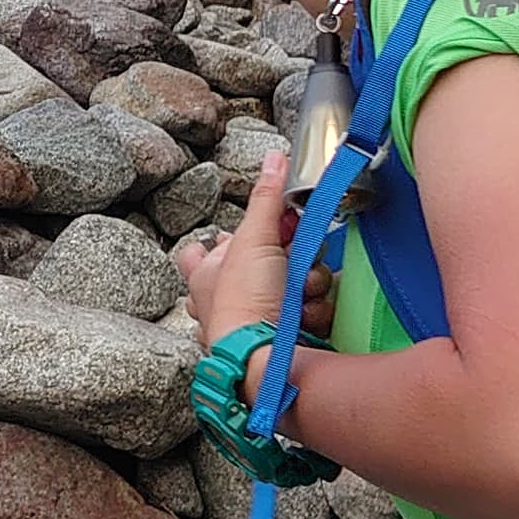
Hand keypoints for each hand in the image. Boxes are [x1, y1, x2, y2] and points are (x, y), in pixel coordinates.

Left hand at [176, 149, 293, 347]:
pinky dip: (314, 312)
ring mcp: (259, 319)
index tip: (267, 232)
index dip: (238, 237)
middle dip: (291, 260)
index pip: (205, 248)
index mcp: (206, 275)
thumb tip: (276, 158)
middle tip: (288, 264)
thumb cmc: (243, 304)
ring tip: (295, 297)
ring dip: (305, 286)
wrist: (265, 360)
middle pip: (271, 260)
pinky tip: (304, 318)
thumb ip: (267, 199)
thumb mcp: (253, 240)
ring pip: (297, 283)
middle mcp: (228, 298)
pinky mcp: (289, 337)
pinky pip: (312, 310)